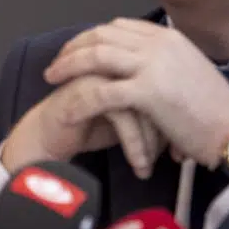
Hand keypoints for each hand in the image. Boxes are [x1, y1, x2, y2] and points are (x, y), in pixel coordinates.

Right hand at [2, 76, 167, 178]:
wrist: (48, 136)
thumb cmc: (88, 125)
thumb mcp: (128, 118)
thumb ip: (151, 112)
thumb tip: (179, 131)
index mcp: (132, 61)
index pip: (169, 86)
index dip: (178, 118)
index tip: (180, 148)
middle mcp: (119, 63)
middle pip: (161, 94)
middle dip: (170, 130)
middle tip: (177, 157)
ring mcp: (104, 73)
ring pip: (144, 105)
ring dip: (152, 141)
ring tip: (154, 166)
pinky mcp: (89, 90)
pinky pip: (123, 117)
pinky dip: (134, 145)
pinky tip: (140, 166)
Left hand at [42, 18, 228, 166]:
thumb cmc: (214, 111)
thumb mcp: (189, 72)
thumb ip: (164, 63)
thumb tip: (141, 67)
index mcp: (169, 37)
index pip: (119, 26)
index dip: (91, 37)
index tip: (74, 50)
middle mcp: (159, 44)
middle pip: (101, 35)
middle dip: (72, 48)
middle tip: (55, 64)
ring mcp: (153, 65)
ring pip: (96, 56)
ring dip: (68, 66)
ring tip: (51, 80)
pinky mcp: (148, 91)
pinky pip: (101, 92)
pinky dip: (80, 101)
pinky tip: (67, 112)